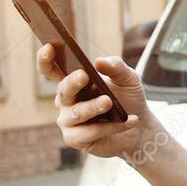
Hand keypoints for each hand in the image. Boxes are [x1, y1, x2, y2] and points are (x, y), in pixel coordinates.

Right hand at [37, 44, 154, 161]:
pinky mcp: (76, 139)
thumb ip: (116, 66)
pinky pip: (89, 132)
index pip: (52, 70)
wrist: (140, 127)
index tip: (49, 46)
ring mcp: (69, 121)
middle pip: (63, 90)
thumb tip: (99, 61)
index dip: (46, 59)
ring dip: (93, 107)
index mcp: (74, 82)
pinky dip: (111, 126)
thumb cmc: (128, 99)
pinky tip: (128, 121)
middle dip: (73, 82)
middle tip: (85, 75)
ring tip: (109, 102)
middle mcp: (66, 101)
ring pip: (76, 113)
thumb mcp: (128, 78)